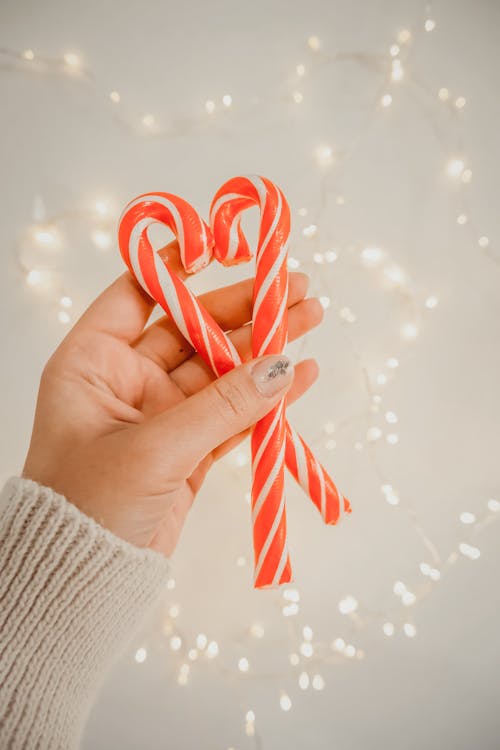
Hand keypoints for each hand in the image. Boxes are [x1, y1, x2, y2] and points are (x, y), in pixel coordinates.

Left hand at [23, 241, 322, 555]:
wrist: (85, 581)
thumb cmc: (90, 506)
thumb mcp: (155, 448)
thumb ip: (223, 406)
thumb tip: (283, 364)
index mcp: (93, 363)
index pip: (136, 296)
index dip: (177, 268)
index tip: (221, 246)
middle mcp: (126, 382)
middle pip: (194, 330)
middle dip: (244, 311)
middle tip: (296, 290)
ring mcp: (161, 416)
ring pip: (221, 371)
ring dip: (265, 349)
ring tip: (312, 320)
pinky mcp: (189, 450)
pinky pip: (233, 414)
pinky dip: (266, 399)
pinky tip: (301, 375)